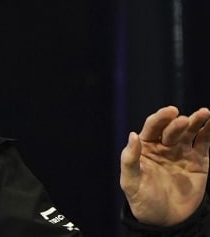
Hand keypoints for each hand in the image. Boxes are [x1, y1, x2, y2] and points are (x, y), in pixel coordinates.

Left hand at [120, 106, 209, 225]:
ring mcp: (182, 152)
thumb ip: (130, 159)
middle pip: (171, 129)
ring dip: (196, 121)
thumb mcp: (130, 181)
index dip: (160, 118)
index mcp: (145, 147)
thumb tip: (133, 135)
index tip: (169, 112)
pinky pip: (204, 143)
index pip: (152, 127)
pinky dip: (208, 132)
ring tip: (204, 113)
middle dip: (177, 123)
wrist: (165, 219)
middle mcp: (164, 146)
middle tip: (183, 121)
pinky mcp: (198, 161)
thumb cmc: (142, 199)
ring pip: (189, 132)